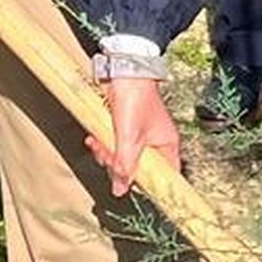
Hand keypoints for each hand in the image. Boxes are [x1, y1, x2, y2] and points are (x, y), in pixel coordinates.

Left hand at [86, 78, 180, 196]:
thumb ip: (124, 166)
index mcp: (166, 145)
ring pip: (122, 157)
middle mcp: (155, 141)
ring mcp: (138, 134)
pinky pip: (113, 144)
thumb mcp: (129, 139)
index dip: (150, 184)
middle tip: (108, 156)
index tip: (132, 187)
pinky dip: (103, 142)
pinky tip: (95, 137)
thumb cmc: (135, 100)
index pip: (165, 175)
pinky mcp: (123, 126)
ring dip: (107, 152)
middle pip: (138, 168)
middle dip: (118, 165)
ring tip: (98, 142)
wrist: (123, 71)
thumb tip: (120, 190)